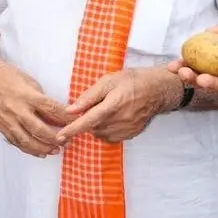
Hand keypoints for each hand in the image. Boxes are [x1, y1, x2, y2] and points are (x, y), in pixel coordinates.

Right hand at [0, 57, 72, 157]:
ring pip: (27, 141)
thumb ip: (43, 100)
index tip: (78, 122)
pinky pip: (17, 143)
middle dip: (56, 138)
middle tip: (68, 141)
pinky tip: (41, 152)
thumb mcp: (31, 82)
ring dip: (44, 148)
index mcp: (27, 95)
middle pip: (40, 129)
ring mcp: (8, 120)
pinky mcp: (1, 127)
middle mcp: (17, 109)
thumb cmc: (11, 77)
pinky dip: (30, 150)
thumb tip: (59, 115)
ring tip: (57, 150)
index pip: (51, 109)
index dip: (66, 118)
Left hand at [56, 66, 181, 144]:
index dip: (73, 129)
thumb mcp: (109, 81)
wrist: (157, 90)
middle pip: (93, 127)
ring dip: (96, 125)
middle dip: (87, 120)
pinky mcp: (131, 134)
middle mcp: (121, 119)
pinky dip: (106, 130)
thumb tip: (71, 109)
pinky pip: (111, 137)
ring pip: (101, 134)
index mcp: (114, 104)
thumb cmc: (132, 81)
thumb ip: (89, 96)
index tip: (60, 136)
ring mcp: (127, 129)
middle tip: (95, 105)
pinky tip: (112, 118)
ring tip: (106, 109)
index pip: (88, 120)